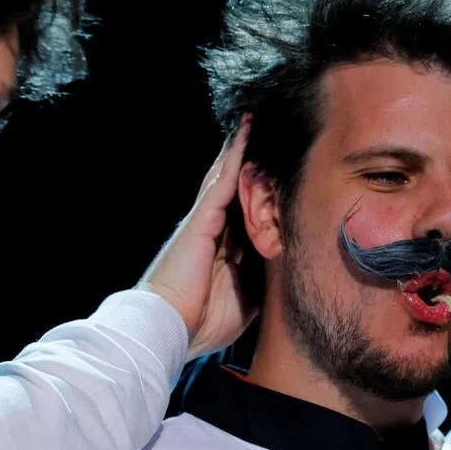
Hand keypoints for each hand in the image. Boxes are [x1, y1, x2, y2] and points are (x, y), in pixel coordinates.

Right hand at [137, 117, 256, 359]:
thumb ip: (260, 283)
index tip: (272, 177)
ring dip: (240, 150)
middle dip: (245, 163)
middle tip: (260, 134)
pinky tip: (246, 134)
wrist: (166, 327)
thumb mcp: (243, 301)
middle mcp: (210, 230)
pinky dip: (234, 157)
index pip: (241, 215)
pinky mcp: (201, 218)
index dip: (254, 195)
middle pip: (232, 188)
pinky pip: (223, 181)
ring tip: (253, 122)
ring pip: (226, 177)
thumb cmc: (201, 322)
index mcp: (218, 251)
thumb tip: (283, 274)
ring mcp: (204, 221)